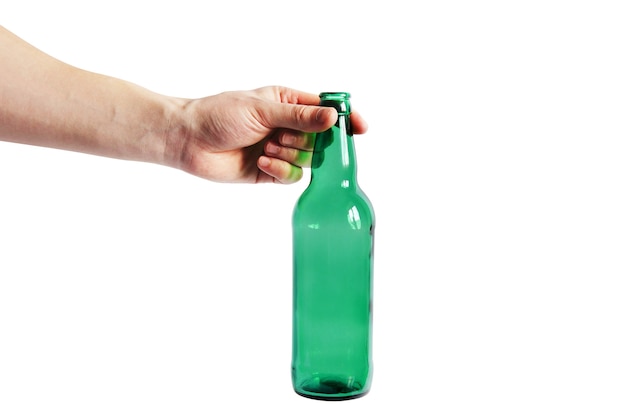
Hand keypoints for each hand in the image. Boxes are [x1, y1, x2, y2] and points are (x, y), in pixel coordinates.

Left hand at [171, 86, 367, 183]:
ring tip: (265, 148)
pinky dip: (280, 170)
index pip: (326, 110)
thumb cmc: (220, 114)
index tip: (359, 128)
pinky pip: (292, 176)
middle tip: (281, 136)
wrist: (190, 140)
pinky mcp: (271, 171)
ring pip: (308, 160)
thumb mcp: (262, 110)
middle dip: (305, 141)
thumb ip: (300, 116)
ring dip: (289, 155)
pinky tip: (263, 162)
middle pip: (321, 139)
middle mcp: (288, 127)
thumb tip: (333, 117)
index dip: (345, 118)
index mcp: (288, 103)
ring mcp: (281, 150)